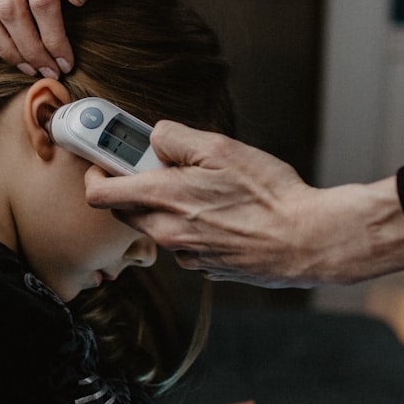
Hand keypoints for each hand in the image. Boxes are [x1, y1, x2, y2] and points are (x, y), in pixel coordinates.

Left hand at [86, 121, 403, 287]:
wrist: (308, 241)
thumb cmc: (269, 193)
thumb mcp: (221, 148)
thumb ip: (177, 138)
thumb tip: (154, 137)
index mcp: (164, 199)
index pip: (100, 193)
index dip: (95, 172)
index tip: (102, 158)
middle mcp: (168, 233)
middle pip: (124, 212)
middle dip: (130, 187)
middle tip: (156, 166)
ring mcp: (186, 255)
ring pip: (156, 227)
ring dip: (164, 207)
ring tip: (201, 188)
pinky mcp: (207, 267)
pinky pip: (184, 243)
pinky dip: (190, 227)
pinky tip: (222, 214)